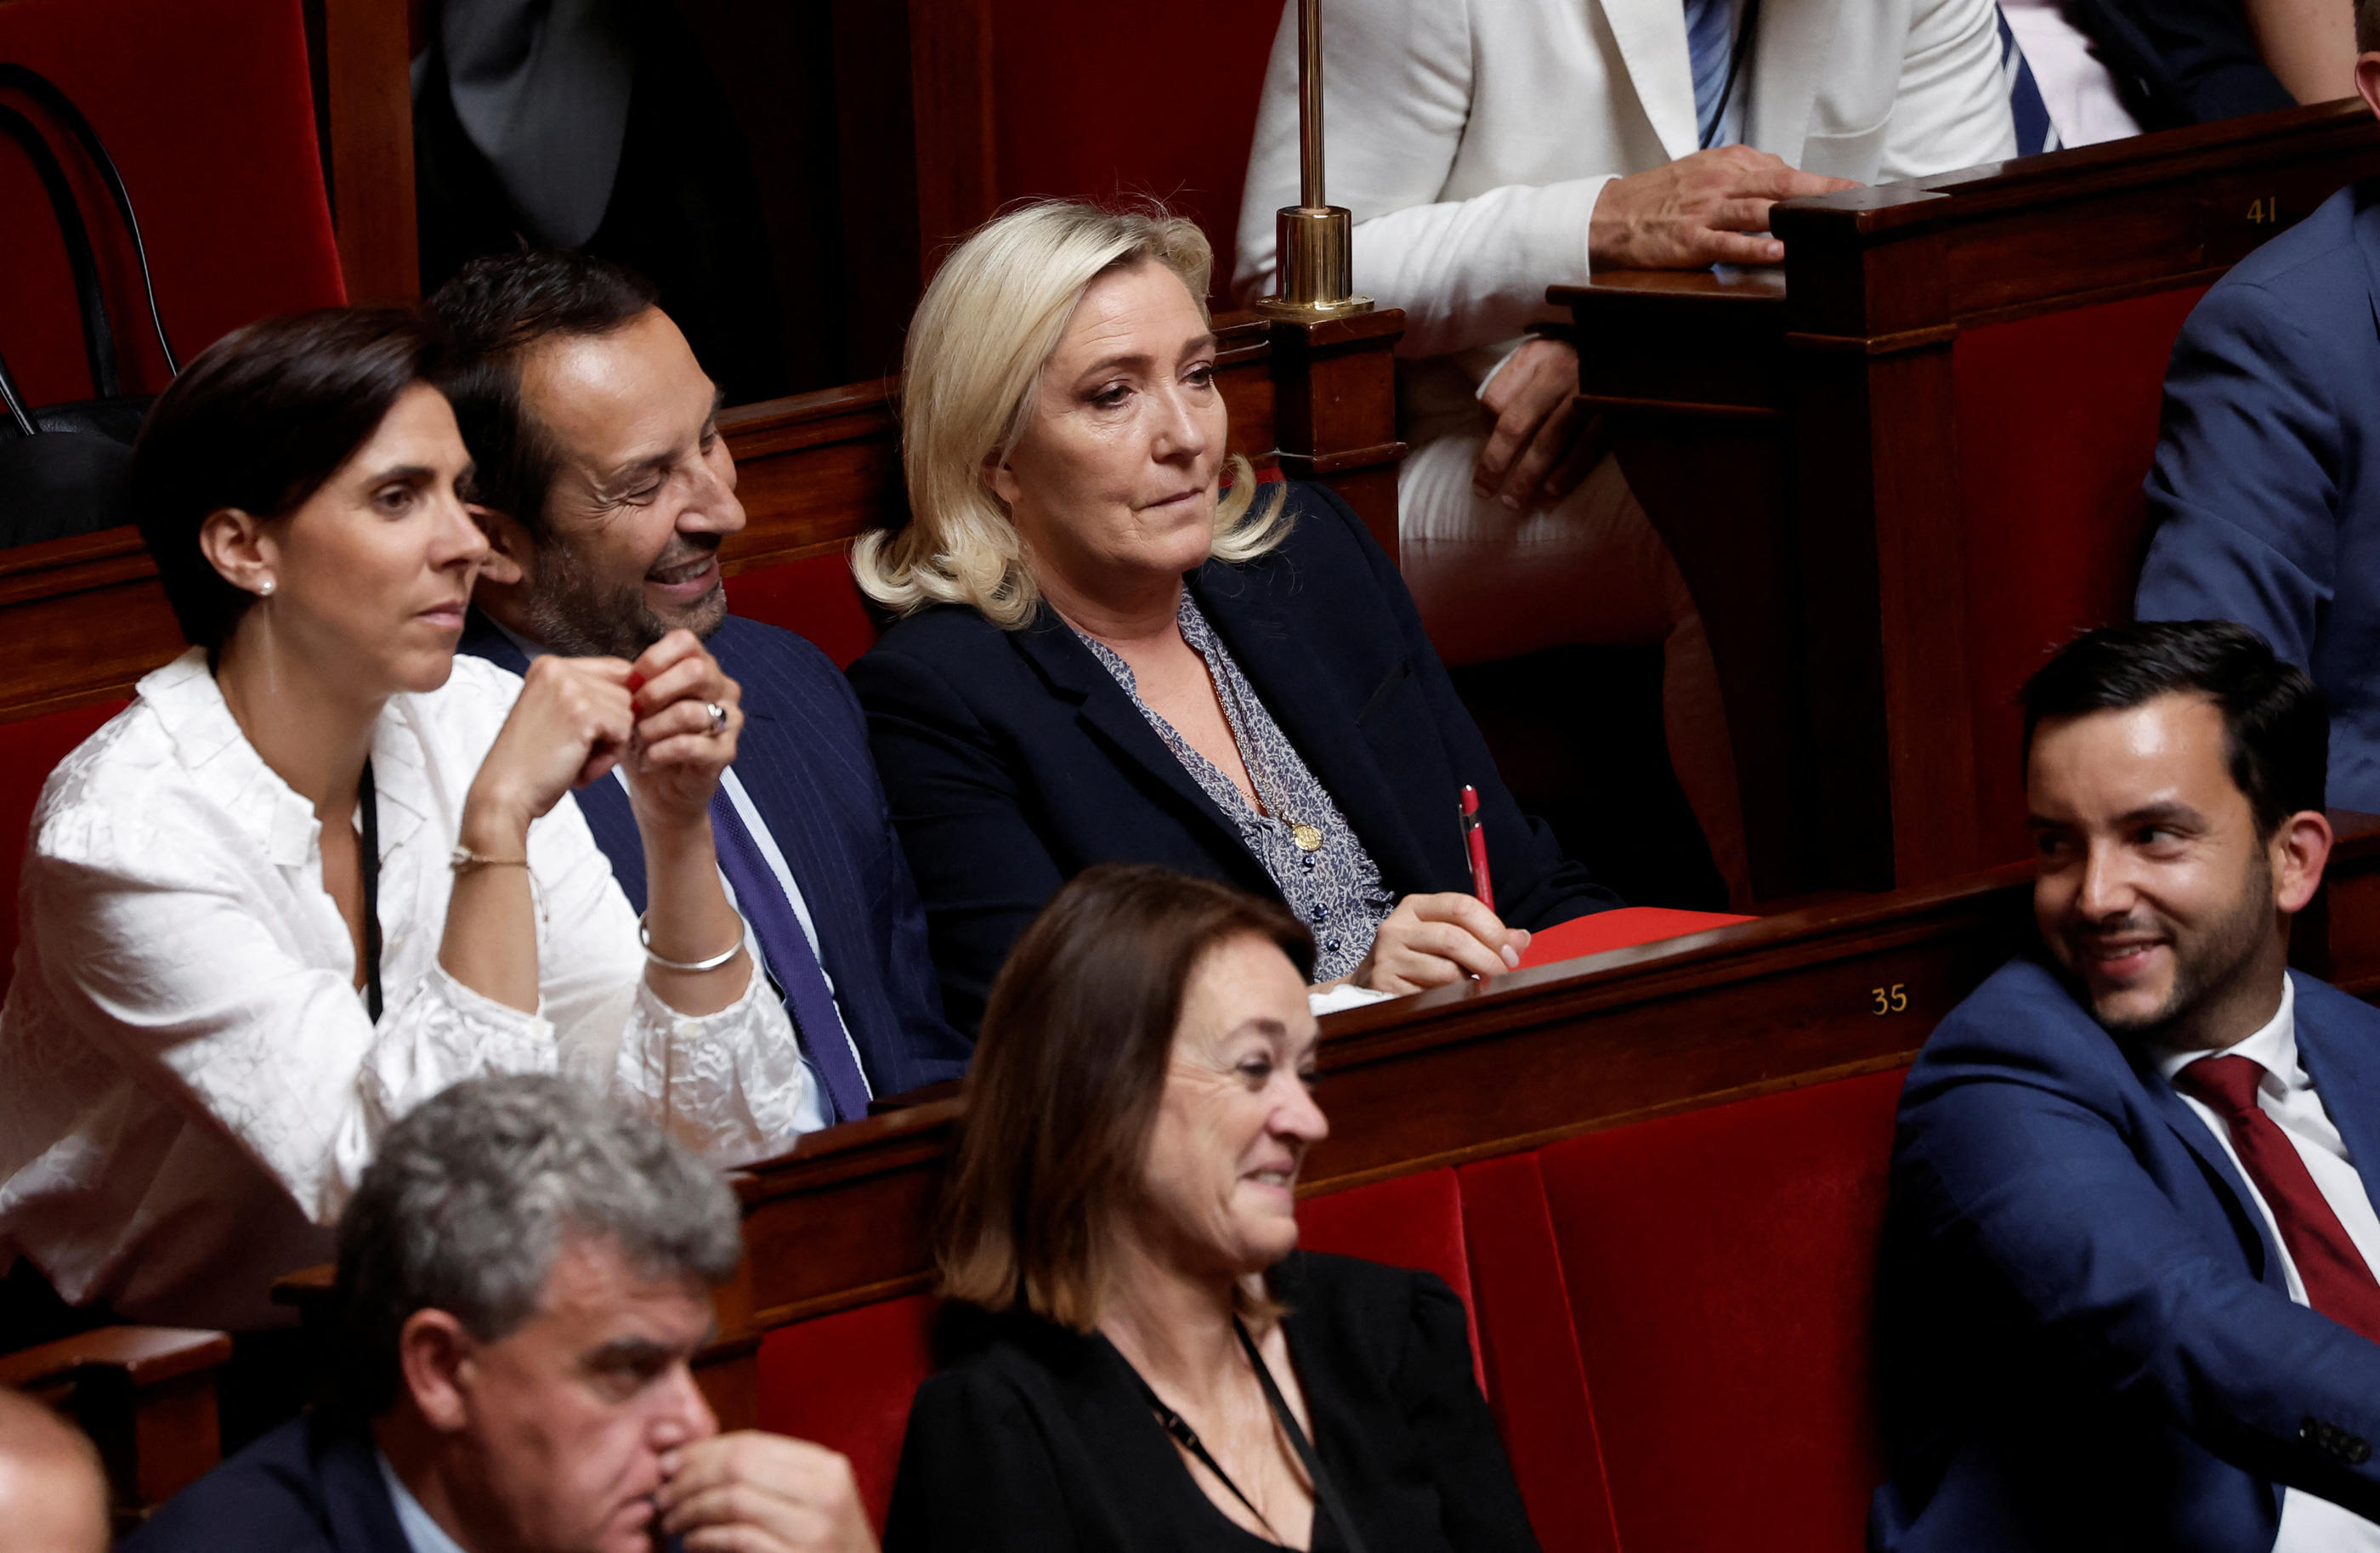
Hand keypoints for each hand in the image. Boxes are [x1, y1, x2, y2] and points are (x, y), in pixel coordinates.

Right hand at [466, 654, 634, 841]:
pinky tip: (578, 768)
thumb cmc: (532, 765)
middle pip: (625, 692)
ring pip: (627, 713)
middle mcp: (557, 667)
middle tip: (575, 752)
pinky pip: (624, 731)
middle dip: (611, 728)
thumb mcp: (556, 716)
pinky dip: (608, 758)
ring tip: (573, 760)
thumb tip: (640, 689)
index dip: (616, 706)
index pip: (615, 670)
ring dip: (610, 745)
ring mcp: (569, 687)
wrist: (505, 796)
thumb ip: (587, 696)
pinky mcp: (583, 711)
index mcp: (548, 665)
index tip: (592, 734)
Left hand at [620, 629, 743, 829]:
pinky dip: (660, 752)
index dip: (653, 660)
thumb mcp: (634, 704)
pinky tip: (648, 760)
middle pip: (697, 670)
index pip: (686, 642)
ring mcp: (729, 721)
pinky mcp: (725, 753)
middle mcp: (723, 689)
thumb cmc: (645, 739)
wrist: (658, 790)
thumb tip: (622, 672)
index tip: (629, 684)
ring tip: (637, 741)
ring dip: (653, 728)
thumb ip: (633, 681)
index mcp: (703, 668)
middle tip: (633, 712)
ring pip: (691, 712)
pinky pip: (691, 745)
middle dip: (655, 692)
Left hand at [656, 1431, 877, 1552]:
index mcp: (827, 1468)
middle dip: (690, 1478)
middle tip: (663, 1494)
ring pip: (734, 1501)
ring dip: (691, 1509)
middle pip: (739, 1467)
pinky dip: (705, 1538)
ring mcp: (813, 1530)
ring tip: (672, 1520)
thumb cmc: (824, 1546)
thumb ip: (766, 1477)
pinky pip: (736, 1539)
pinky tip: (692, 1543)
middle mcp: (825, 1493)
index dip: (703, 1451)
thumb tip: (692, 1459)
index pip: (753, 1443)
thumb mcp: (809, 1502)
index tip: (671, 1463)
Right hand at [1353, 893, 1531, 995]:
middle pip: (1454, 938)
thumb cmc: (1417, 960)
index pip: (1461, 906)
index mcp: (1415, 907)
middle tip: (1503, 975)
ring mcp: (1387, 956)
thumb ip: (1484, 936)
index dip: (1493, 929)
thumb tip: (1521, 939)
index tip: (1511, 952)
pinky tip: (1451, 1000)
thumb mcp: (1445, 939)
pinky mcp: (1384, 983)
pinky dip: (1449, 1000)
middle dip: (1488, 959)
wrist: (1367, 986)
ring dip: (1468, 983)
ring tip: (1472, 988)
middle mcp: (1397, 926)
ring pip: (1445, 971)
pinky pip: (1431, 995)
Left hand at [1474, 337, 1602, 513]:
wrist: (1631, 351)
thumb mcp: (1543, 357)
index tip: (1486, 441)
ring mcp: (1587, 393)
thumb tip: (1489, 427)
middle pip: (1515, 425)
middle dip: (1495, 463)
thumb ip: (1517, 383)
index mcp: (1535, 356)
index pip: (1495, 398)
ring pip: (1548, 443)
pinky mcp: (1612, 411)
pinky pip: (1585, 449)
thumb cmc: (1575, 360)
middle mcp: (1558, 372)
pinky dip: (1566, 473)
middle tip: (1484, 490)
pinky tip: (1551, 490)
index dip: (1484, 426)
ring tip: (1513, 501)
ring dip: (1527, 477)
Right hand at [1588, 146, 1857, 269]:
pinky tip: (1779, 250)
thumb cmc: (1659, 199)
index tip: (1854, 190)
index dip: (1821, 181)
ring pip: (1760, 209)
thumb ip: (1744, 177)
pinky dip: (1754, 246)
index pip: (1783, 169)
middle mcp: (1721, 182)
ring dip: (1797, 214)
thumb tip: (1785, 181)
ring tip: (1830, 221)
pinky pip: (1727, 243)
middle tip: (1857, 199)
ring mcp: (1706, 211)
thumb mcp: (1704, 173)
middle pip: (1780, 183)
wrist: (1610, 217)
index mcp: (1728, 164)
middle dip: (1822, 191)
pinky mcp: (1690, 240)